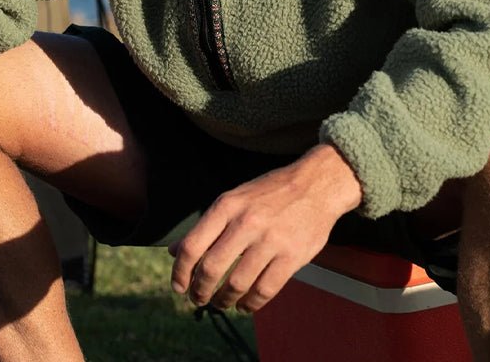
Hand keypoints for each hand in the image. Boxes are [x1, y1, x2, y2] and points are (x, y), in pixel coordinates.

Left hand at [169, 143, 361, 312]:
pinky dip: (250, 304)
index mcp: (227, 205)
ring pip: (237, 284)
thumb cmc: (270, 193)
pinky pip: (265, 290)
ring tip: (222, 303)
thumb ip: (206, 226)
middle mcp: (246, 222)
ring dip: (224, 300)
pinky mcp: (292, 257)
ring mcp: (270, 240)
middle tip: (199, 299)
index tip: (179, 286)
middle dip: (200, 291)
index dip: (180, 272)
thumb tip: (174, 251)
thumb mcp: (234, 198)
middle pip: (211, 269)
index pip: (192, 245)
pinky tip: (245, 304)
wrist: (315, 185)